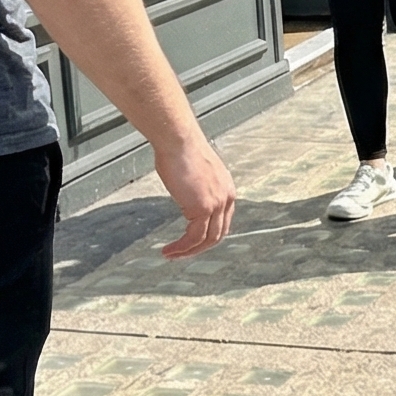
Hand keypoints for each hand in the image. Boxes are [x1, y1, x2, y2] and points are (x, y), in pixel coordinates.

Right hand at [153, 129, 235, 257]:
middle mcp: (226, 197)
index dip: (208, 234)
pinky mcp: (203, 207)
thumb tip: (186, 192)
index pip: (223, 220)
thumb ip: (196, 186)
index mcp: (226, 189)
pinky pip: (193, 237)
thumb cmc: (180, 149)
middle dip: (199, 248)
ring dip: (188, 251)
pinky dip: (181, 247)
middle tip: (181, 254)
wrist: (178, 140)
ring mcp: (217, 203)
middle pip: (218, 234)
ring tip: (171, 255)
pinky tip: (169, 249)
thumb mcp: (194, 171)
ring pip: (207, 239)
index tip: (191, 242)